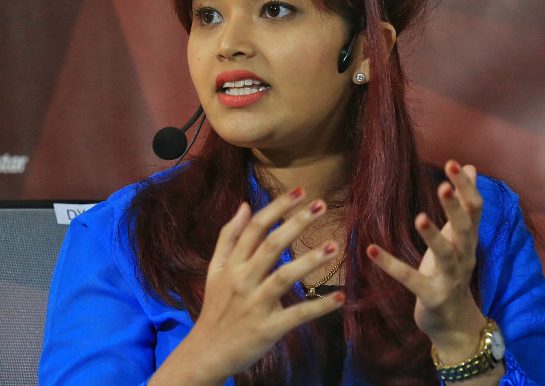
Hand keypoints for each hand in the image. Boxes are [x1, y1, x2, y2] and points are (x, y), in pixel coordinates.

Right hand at [170, 188, 345, 383]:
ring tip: (333, 246)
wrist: (205, 353)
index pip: (255, 228)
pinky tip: (339, 298)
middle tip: (321, 205)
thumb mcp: (215, 270)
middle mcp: (243, 280)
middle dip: (296, 223)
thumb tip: (244, 205)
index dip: (277, 207)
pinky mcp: (267, 328)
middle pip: (271, 246)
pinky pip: (296, 315)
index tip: (299, 191)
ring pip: (283, 277)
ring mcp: (255, 305)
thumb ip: (228, 237)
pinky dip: (318, 308)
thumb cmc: (215, 308)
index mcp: (232, 264)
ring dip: (309, 261)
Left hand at [366, 160, 487, 361]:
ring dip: (432, 236)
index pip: (474, 209)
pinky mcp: (431, 296)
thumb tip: (473, 167)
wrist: (457, 324)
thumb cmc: (454, 272)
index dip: (466, 187)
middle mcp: (464, 256)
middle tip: (443, 185)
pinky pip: (410, 279)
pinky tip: (372, 249)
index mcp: (469, 240)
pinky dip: (391, 265)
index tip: (453, 163)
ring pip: (445, 255)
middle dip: (455, 208)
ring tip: (419, 217)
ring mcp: (449, 278)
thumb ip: (464, 204)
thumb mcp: (460, 238)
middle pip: (464, 229)